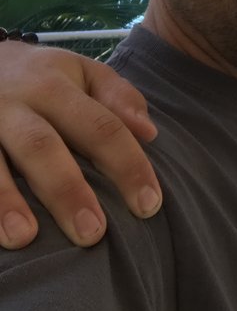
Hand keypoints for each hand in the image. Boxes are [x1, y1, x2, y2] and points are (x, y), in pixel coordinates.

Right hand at [0, 42, 161, 248]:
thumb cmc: (41, 77)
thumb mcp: (81, 72)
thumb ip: (117, 97)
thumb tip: (149, 133)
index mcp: (56, 86)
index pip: (100, 126)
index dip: (126, 164)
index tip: (149, 205)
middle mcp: (15, 103)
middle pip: (42, 146)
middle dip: (67, 190)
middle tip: (92, 233)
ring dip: (6, 201)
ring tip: (24, 238)